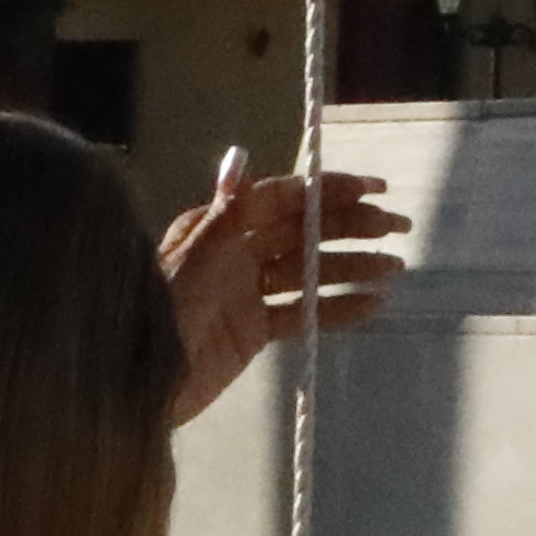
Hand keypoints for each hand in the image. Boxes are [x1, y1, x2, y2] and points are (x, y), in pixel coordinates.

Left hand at [157, 154, 408, 427]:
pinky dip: (338, 308)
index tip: (374, 189)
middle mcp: (237, 253)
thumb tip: (240, 153)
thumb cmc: (160, 312)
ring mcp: (247, 292)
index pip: (285, 199)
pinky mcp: (253, 330)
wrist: (136, 381)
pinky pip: (304, 313)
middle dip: (352, 227)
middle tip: (398, 229)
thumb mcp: (196, 259)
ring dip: (353, 266)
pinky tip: (374, 305)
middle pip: (304, 233)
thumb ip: (227, 211)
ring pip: (310, 271)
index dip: (329, 191)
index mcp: (221, 227)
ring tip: (395, 267)